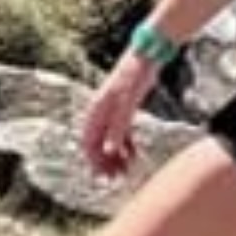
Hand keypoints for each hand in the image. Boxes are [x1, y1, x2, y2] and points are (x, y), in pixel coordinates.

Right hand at [81, 53, 159, 178]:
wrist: (146, 57)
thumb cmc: (133, 77)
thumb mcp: (126, 104)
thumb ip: (118, 127)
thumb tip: (109, 151)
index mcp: (96, 111)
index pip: (88, 142)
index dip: (94, 160)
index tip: (102, 176)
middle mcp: (101, 113)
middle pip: (98, 144)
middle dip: (105, 162)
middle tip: (116, 178)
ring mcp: (113, 112)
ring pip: (110, 140)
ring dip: (116, 156)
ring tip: (127, 171)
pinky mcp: (126, 110)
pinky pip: (122, 134)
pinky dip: (126, 146)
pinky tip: (133, 156)